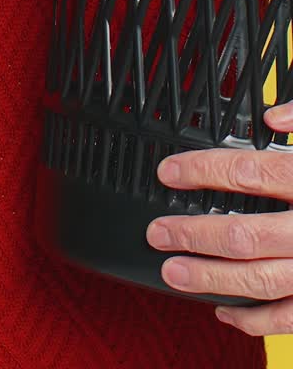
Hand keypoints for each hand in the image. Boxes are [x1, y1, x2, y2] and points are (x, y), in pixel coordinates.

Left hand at [148, 102, 292, 335]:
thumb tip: (273, 117)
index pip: (248, 173)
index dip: (201, 172)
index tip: (169, 173)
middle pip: (244, 233)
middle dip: (192, 233)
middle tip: (158, 231)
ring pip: (260, 281)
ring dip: (211, 279)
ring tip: (173, 272)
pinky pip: (290, 317)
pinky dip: (255, 320)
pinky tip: (225, 311)